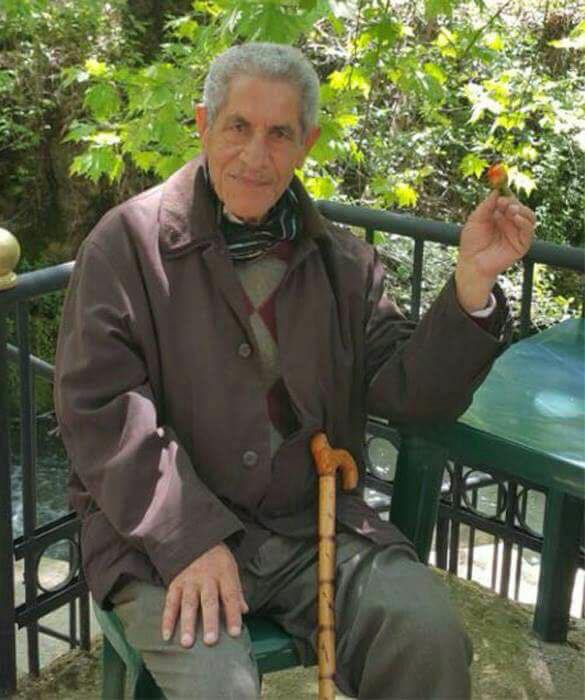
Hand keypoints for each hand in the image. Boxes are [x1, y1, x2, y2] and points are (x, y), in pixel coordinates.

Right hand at [161, 543, 248, 647]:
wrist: (198, 539)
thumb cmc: (218, 560)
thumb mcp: (231, 569)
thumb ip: (236, 591)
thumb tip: (244, 611)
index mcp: (224, 574)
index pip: (230, 596)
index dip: (233, 615)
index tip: (235, 633)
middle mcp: (206, 577)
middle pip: (209, 601)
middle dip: (210, 621)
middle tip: (210, 641)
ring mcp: (189, 580)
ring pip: (188, 603)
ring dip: (187, 623)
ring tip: (186, 643)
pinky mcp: (175, 583)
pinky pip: (170, 602)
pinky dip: (167, 619)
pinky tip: (167, 636)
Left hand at [455, 191, 535, 312]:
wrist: (471, 263)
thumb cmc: (471, 243)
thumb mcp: (475, 220)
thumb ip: (486, 206)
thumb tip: (496, 190)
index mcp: (499, 216)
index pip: (509, 201)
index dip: (507, 194)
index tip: (501, 190)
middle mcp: (510, 223)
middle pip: (519, 207)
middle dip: (513, 202)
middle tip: (504, 202)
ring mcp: (517, 233)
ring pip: (528, 217)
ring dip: (522, 210)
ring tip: (511, 210)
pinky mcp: (522, 244)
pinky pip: (529, 231)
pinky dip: (525, 222)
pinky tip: (516, 218)